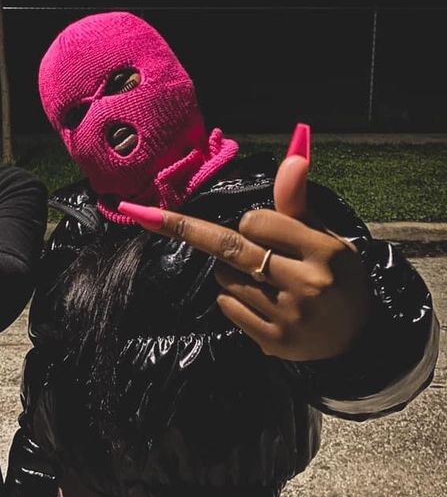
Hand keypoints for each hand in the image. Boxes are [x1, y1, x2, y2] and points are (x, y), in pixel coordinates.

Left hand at [118, 126, 373, 361]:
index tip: (257, 228)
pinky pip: (226, 306)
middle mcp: (306, 283)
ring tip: (263, 281)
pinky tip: (261, 304)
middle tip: (139, 212)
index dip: (252, 223)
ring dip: (229, 272)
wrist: (357, 341)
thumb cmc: (337, 277)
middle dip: (183, 228)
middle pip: (228, 248)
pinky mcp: (272, 340)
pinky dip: (231, 299)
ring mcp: (288, 315)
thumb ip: (298, 202)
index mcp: (323, 251)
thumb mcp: (326, 237)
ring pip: (224, 278)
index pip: (256, 222)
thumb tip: (292, 156)